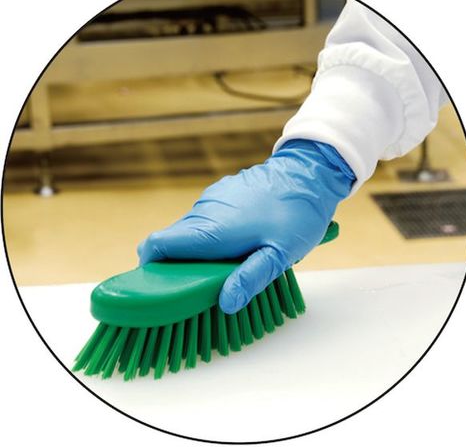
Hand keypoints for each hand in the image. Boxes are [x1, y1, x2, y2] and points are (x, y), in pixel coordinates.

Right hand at [137, 139, 354, 313]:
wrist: (307, 171)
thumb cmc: (296, 215)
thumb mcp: (279, 255)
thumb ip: (250, 279)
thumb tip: (225, 303)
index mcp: (210, 230)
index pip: (155, 246)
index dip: (149, 269)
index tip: (161, 288)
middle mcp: (203, 211)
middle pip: (171, 243)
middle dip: (179, 267)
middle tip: (206, 285)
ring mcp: (211, 199)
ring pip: (189, 231)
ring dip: (198, 251)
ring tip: (230, 262)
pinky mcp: (220, 192)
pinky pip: (204, 218)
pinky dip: (210, 234)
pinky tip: (239, 239)